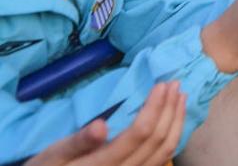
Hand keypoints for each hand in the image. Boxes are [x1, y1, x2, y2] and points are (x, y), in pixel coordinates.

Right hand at [25, 81, 185, 165]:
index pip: (140, 132)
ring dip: (176, 121)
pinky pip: (162, 159)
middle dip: (169, 109)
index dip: (155, 106)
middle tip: (175, 83)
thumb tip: (100, 125)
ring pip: (165, 151)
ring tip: (181, 97)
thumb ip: (77, 142)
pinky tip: (174, 120)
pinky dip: (173, 136)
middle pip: (157, 141)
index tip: (161, 84)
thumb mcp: (52, 156)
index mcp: (104, 165)